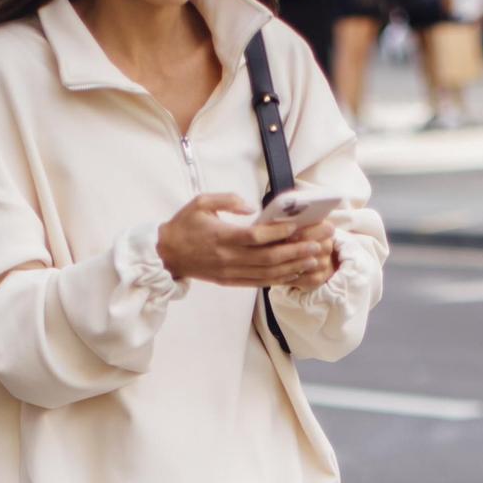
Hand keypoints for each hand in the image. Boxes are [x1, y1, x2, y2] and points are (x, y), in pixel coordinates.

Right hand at [157, 193, 333, 287]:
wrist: (166, 254)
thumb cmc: (184, 226)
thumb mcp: (201, 203)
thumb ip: (227, 200)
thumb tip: (250, 206)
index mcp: (221, 237)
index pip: (255, 237)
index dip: (277, 233)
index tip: (296, 227)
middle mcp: (228, 258)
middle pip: (267, 258)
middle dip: (295, 251)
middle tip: (316, 244)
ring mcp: (230, 272)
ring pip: (267, 273)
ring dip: (292, 267)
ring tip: (312, 259)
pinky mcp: (230, 281)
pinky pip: (258, 282)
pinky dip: (278, 279)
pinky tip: (294, 273)